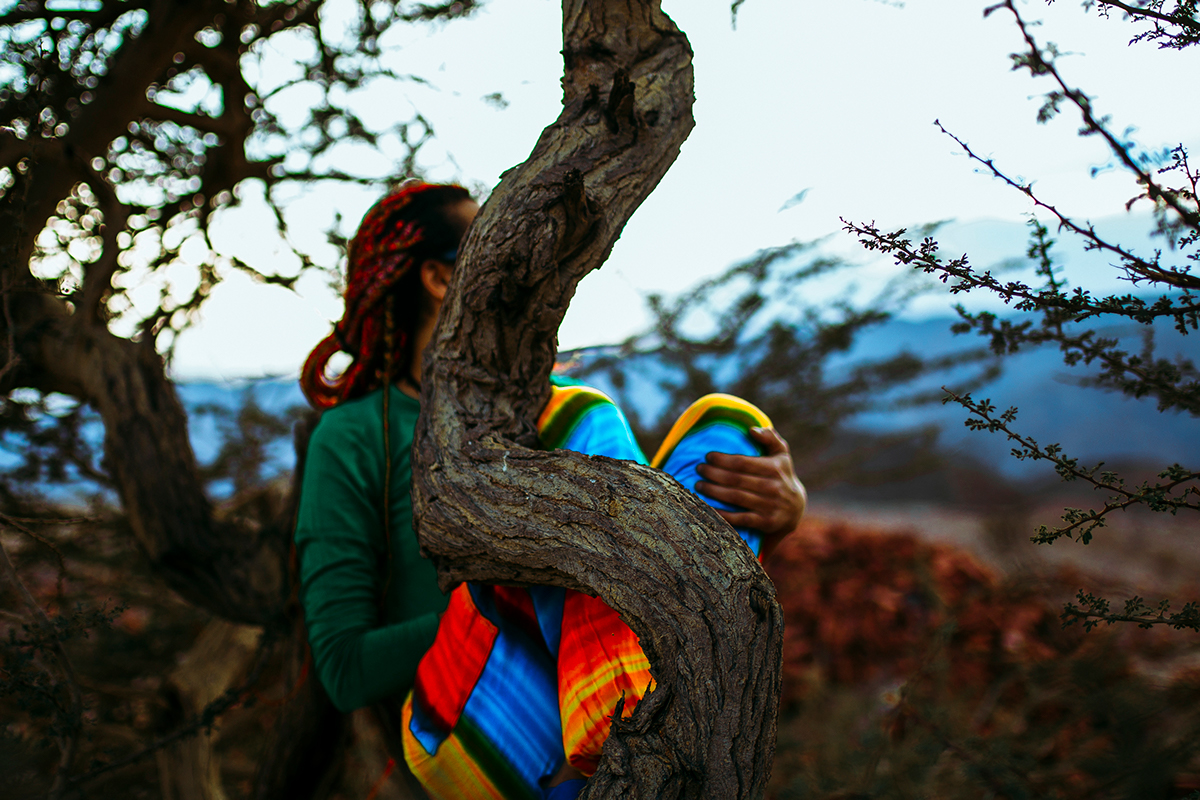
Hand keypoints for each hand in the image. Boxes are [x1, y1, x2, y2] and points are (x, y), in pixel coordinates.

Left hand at [695, 427, 805, 546]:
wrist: (796, 508)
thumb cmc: (781, 476)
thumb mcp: (782, 455)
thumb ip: (770, 438)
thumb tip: (752, 429)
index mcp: (774, 468)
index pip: (742, 462)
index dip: (723, 459)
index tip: (708, 456)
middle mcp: (773, 487)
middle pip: (735, 479)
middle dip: (713, 474)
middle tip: (699, 469)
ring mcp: (769, 506)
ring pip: (735, 497)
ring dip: (713, 491)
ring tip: (699, 485)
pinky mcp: (765, 522)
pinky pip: (739, 518)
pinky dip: (722, 514)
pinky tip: (708, 507)